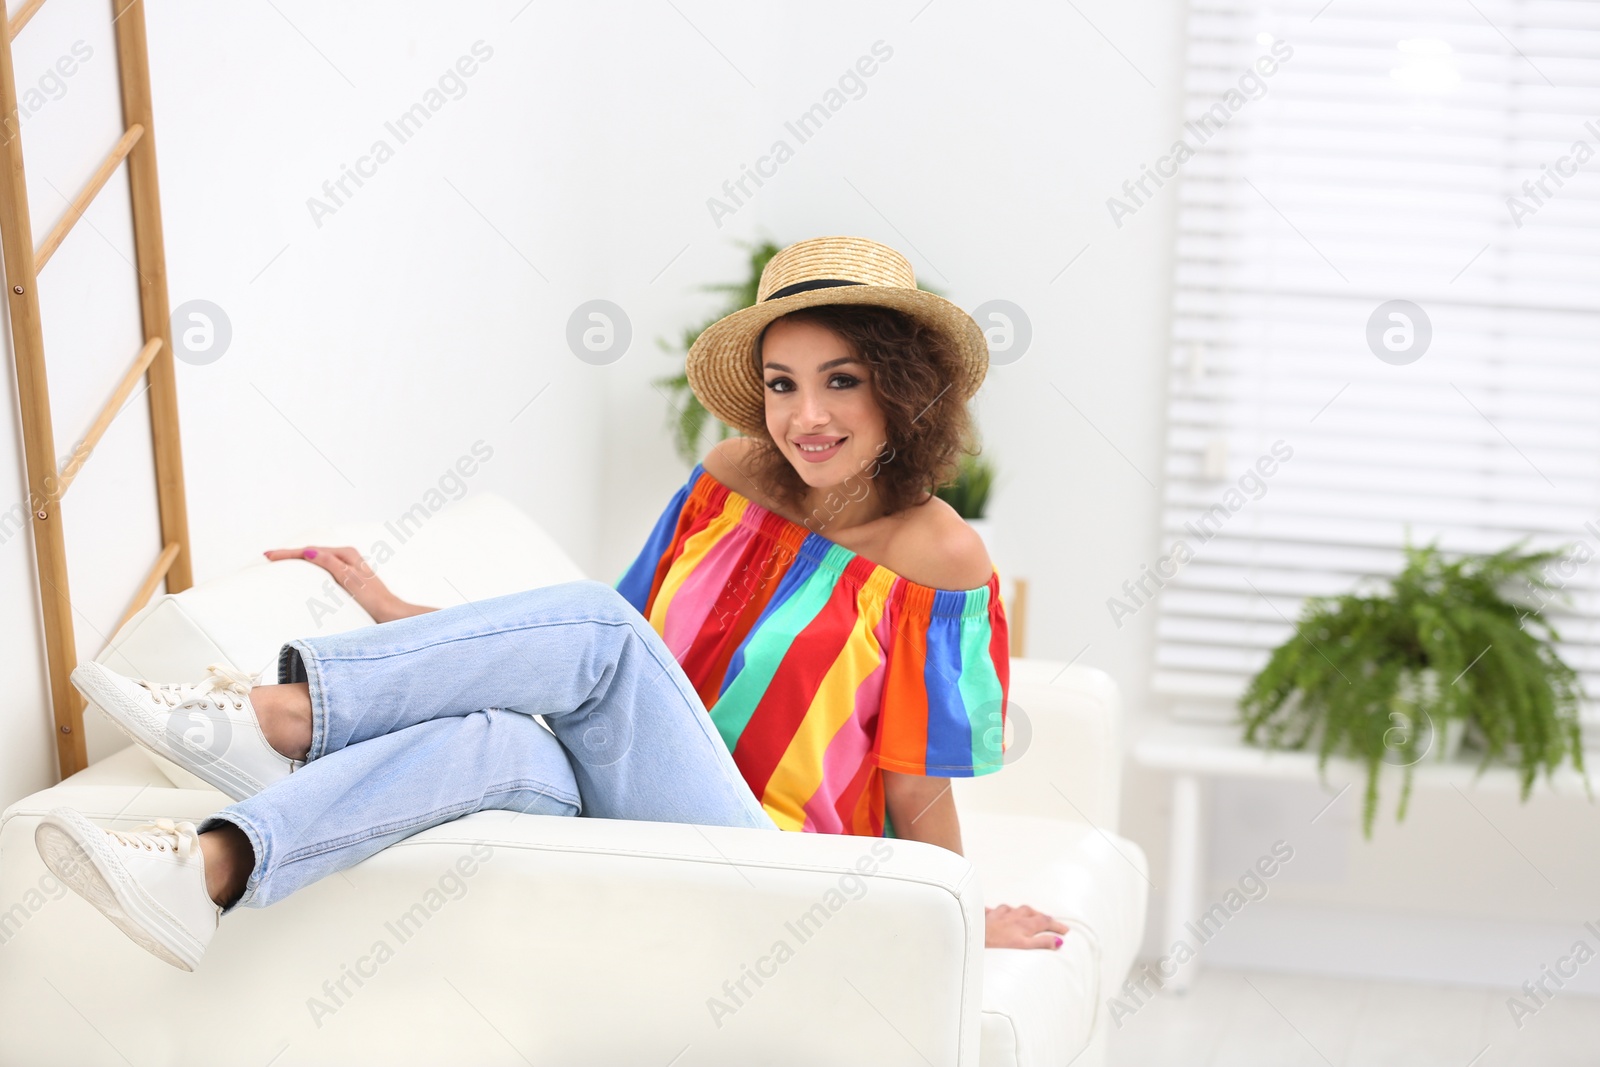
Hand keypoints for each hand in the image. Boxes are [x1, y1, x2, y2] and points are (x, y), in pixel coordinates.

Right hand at [262, 545, 415, 621]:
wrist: (389, 612)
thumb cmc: (373, 599)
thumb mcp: (349, 580)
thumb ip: (330, 564)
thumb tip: (310, 552)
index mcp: (346, 554)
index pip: (311, 550)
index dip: (289, 553)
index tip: (269, 555)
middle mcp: (347, 556)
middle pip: (312, 552)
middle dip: (290, 553)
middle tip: (269, 556)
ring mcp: (347, 566)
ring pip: (316, 558)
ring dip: (298, 558)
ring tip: (279, 560)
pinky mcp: (347, 576)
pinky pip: (322, 567)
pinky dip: (308, 566)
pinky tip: (302, 570)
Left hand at [984, 904, 1067, 949]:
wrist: (972, 938)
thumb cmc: (996, 945)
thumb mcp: (1023, 946)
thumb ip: (1041, 943)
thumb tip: (1058, 941)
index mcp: (1023, 924)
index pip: (1045, 921)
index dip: (1057, 926)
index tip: (1065, 931)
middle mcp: (1012, 916)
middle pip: (1030, 912)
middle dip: (1040, 916)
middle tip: (1048, 921)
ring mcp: (998, 914)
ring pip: (1012, 909)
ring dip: (1021, 912)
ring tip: (1025, 915)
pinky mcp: (985, 916)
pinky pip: (993, 910)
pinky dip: (998, 912)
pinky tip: (995, 913)